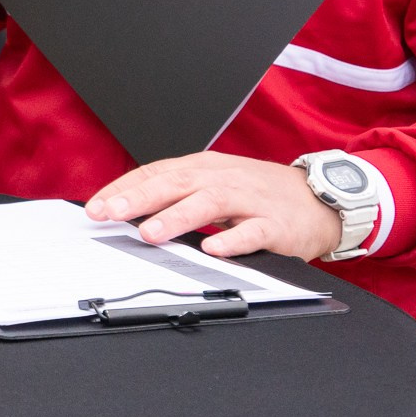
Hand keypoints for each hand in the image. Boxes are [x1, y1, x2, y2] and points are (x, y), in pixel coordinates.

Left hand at [87, 153, 344, 261]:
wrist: (320, 199)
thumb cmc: (258, 194)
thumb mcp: (214, 185)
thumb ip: (176, 195)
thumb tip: (127, 210)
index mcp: (204, 168)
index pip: (156, 173)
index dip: (124, 189)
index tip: (95, 207)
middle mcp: (223, 178)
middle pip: (177, 182)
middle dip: (140, 198)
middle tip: (109, 214)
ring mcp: (250, 199)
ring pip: (209, 202)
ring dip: (177, 217)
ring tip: (150, 232)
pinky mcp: (276, 224)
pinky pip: (253, 231)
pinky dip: (232, 239)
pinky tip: (213, 248)